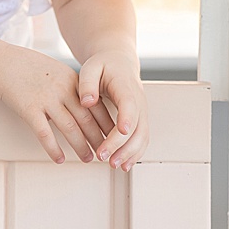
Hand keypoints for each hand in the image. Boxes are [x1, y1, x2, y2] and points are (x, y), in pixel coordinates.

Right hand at [0, 48, 112, 164]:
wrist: (1, 62)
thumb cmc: (28, 68)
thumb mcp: (56, 70)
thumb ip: (71, 87)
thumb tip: (88, 106)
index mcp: (72, 80)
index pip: (96, 105)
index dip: (107, 122)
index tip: (115, 135)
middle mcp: (62, 89)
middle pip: (86, 118)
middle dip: (99, 138)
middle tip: (106, 152)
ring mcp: (46, 99)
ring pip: (70, 128)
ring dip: (81, 146)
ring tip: (88, 159)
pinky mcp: (29, 108)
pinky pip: (45, 133)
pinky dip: (54, 148)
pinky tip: (59, 159)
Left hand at [76, 50, 148, 170]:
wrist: (119, 62)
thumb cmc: (104, 65)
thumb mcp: (91, 67)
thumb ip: (87, 83)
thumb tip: (86, 102)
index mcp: (125, 86)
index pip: (130, 104)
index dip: (127, 118)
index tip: (121, 131)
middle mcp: (138, 100)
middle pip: (137, 126)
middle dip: (122, 144)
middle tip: (103, 157)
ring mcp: (141, 111)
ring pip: (142, 136)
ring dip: (130, 153)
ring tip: (113, 165)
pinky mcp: (140, 120)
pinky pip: (142, 139)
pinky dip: (135, 153)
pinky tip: (123, 164)